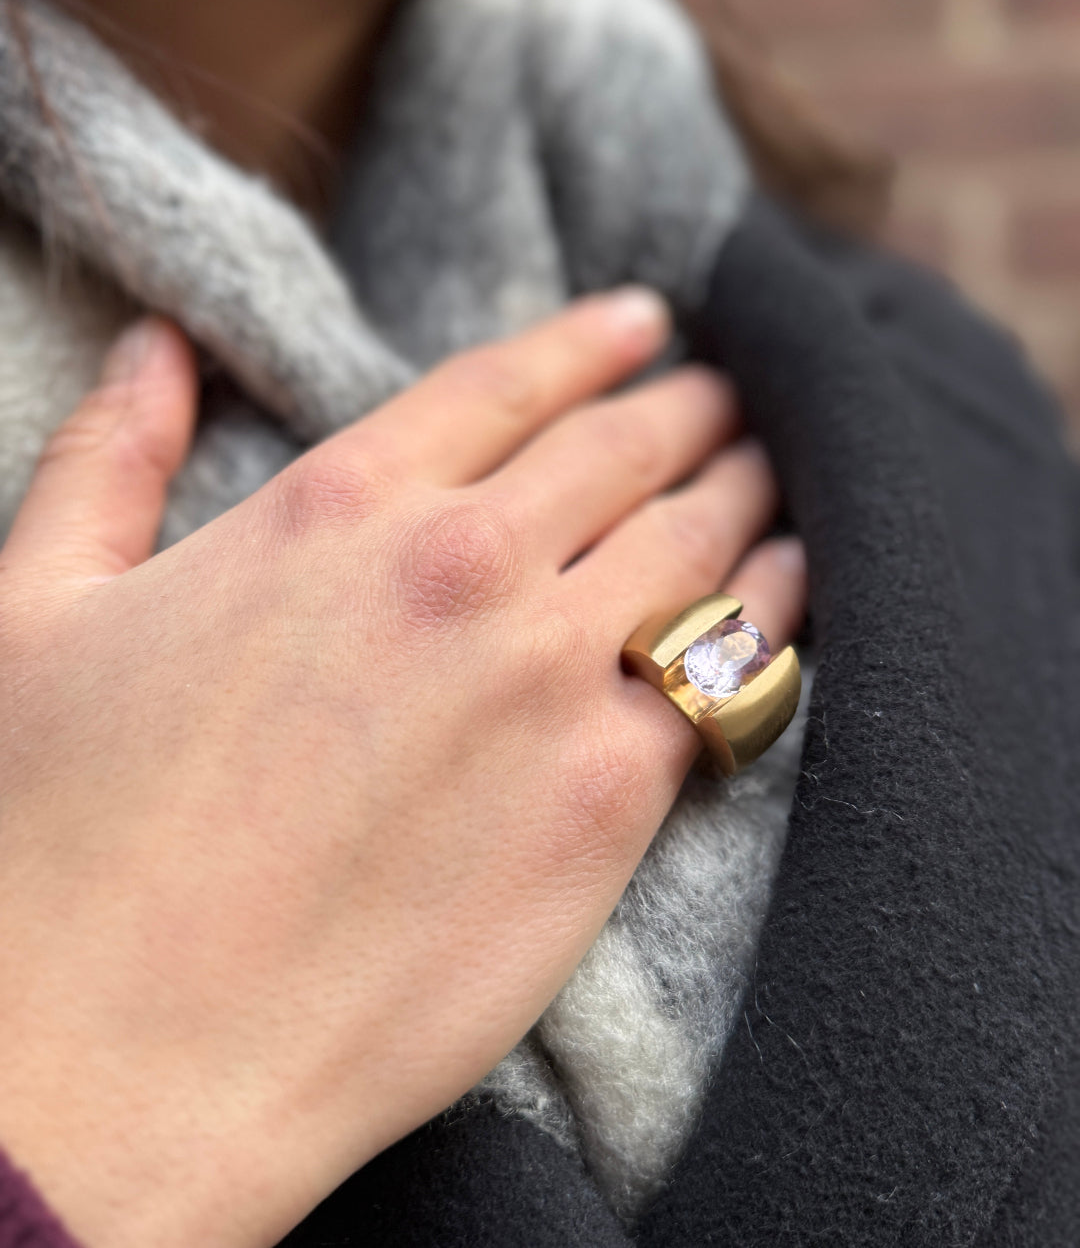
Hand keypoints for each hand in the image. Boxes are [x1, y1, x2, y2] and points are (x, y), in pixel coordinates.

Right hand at [0, 292, 804, 1247]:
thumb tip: (151, 350)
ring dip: (744, 493)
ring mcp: (545, 678)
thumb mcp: (38, 611)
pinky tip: (790, 590)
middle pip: (622, 452)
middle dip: (688, 412)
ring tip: (771, 476)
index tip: (645, 322)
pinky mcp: (607, 797)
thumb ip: (108, 462)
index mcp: (334, 508)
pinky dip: (773, 614)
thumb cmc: (57, 842)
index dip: (587, 344)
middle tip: (728, 399)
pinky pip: (727, 671)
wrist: (125, 1056)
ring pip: (694, 544)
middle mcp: (458, 570)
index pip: (501, 387)